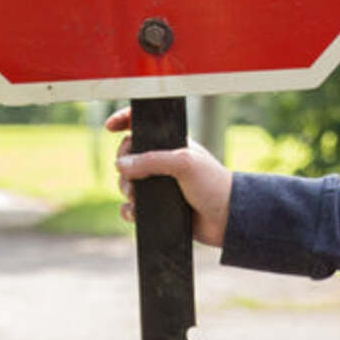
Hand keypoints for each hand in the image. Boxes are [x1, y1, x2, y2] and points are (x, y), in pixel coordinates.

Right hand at [106, 107, 232, 248]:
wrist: (228, 218)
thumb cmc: (213, 184)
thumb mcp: (184, 163)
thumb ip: (151, 160)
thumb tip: (121, 165)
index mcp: (171, 145)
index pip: (144, 125)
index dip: (126, 121)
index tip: (111, 127)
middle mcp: (163, 163)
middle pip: (128, 157)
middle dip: (123, 166)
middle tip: (131, 178)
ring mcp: (160, 186)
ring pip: (128, 183)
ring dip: (126, 190)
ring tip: (137, 197)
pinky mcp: (158, 208)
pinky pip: (132, 208)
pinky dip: (128, 211)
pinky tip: (134, 213)